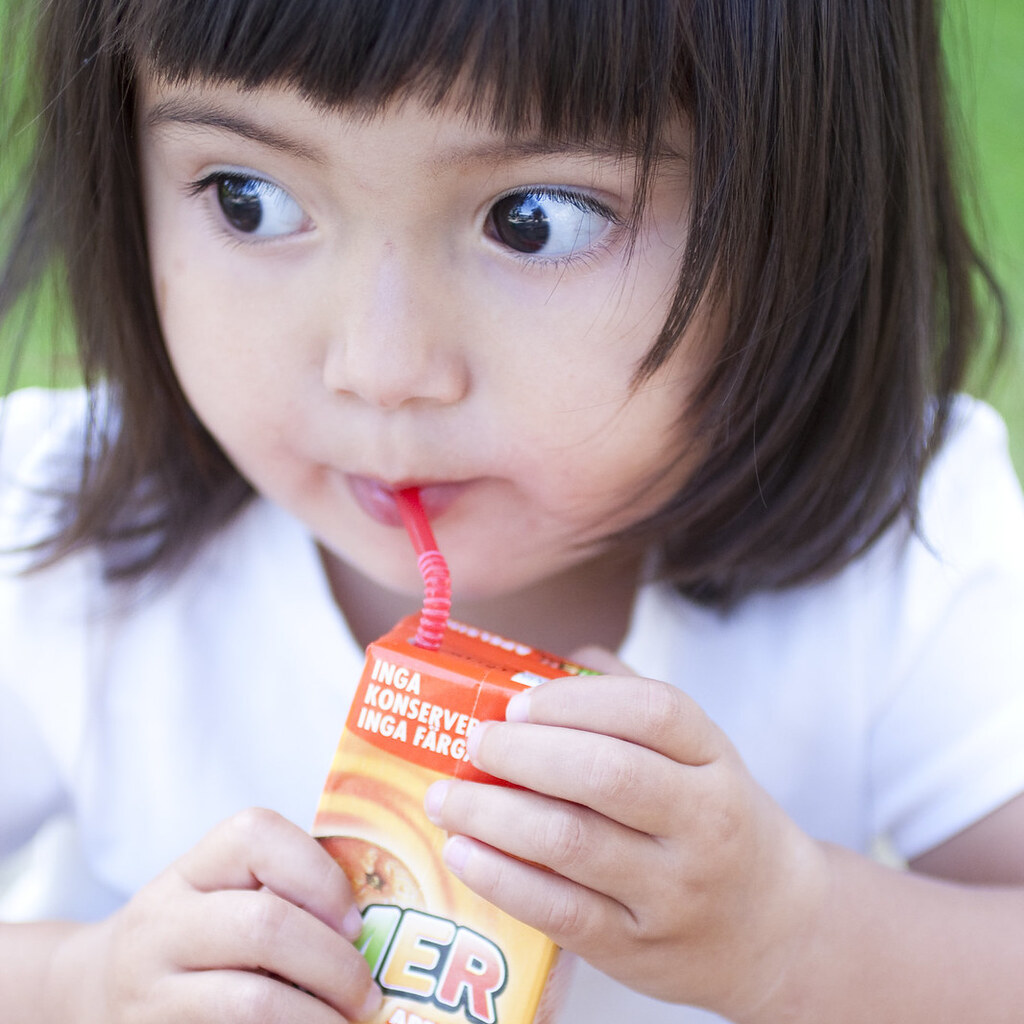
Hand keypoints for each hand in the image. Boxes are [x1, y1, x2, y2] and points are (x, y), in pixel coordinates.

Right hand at [62, 808, 380, 1023]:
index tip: (355, 921)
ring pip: (250, 1002)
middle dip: (333, 963)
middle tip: (366, 991)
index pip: (257, 836)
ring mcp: (149, 991)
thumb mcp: (222, 895)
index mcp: (192, 870)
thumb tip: (379, 928)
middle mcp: (161, 923)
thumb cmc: (195, 935)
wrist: (95, 990)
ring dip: (316, 1019)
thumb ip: (284, 894)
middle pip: (264, 926)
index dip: (320, 876)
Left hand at [423, 650, 827, 1018]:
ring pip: (571, 842)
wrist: (774, 930)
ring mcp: (673, 891)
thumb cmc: (714, 820)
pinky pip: (559, 911)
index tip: (518, 700)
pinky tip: (463, 852)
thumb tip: (543, 665)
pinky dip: (501, 878)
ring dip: (493, 814)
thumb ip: (629, 703)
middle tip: (472, 740)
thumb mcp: (702, 755)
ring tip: (446, 797)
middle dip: (523, 752)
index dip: (577, 700)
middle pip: (606, 774)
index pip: (653, 712)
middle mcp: (704, 823)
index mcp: (715, 761)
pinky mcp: (637, 948)